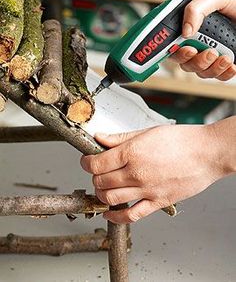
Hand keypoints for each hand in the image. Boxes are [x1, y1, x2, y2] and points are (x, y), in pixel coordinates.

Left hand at [80, 119, 234, 223]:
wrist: (207, 152)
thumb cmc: (181, 140)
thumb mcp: (147, 132)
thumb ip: (120, 138)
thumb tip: (100, 138)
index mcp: (132, 152)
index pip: (96, 164)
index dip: (86, 163)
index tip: (87, 161)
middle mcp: (136, 173)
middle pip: (100, 181)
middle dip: (94, 176)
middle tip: (98, 171)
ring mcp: (146, 190)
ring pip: (110, 198)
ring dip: (101, 194)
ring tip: (103, 187)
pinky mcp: (157, 202)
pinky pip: (131, 215)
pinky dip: (115, 216)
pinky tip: (109, 213)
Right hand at [171, 0, 235, 80]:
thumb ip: (196, 9)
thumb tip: (185, 31)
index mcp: (190, 29)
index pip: (174, 47)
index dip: (176, 53)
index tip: (188, 49)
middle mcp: (199, 43)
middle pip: (186, 64)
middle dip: (197, 62)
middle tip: (210, 52)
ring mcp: (211, 54)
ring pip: (202, 72)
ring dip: (212, 68)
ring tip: (226, 57)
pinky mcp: (224, 64)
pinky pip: (219, 77)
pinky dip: (224, 74)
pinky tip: (231, 65)